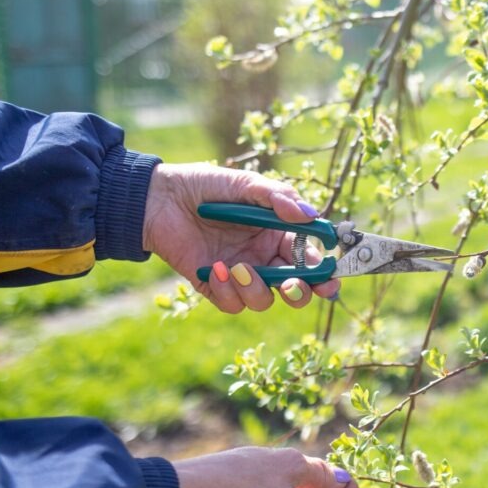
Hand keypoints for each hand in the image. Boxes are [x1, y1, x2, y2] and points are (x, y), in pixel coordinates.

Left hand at [142, 163, 339, 312]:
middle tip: (294, 286)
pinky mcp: (215, 287)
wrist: (157, 199)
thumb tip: (310, 214)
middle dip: (301, 292)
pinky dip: (228, 291)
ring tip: (237, 268)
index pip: (310, 258)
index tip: (331, 276)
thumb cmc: (204, 186)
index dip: (324, 271)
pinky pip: (233, 304)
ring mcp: (240, 274)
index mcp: (278, 234)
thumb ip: (278, 197)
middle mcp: (264, 257)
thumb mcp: (245, 184)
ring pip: (265, 300)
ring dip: (256, 289)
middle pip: (296, 288)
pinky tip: (217, 270)